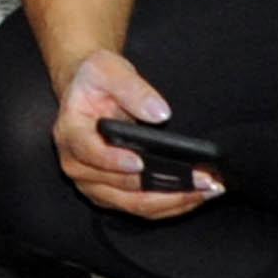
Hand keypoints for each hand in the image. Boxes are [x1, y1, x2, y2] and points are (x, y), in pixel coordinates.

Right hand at [52, 45, 214, 214]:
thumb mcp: (109, 69)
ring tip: (206, 189)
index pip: (90, 152)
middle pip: (121, 188)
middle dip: (163, 185)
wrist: (87, 91)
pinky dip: (170, 205)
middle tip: (201, 178)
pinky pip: (141, 208)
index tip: (141, 162)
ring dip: (174, 201)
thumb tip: (160, 113)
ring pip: (135, 204)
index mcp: (70, 133)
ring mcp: (93, 184)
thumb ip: (133, 89)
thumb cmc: (96, 81)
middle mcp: (77, 165)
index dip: (114, 161)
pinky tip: (195, 195)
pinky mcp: (110, 195)